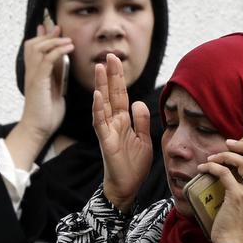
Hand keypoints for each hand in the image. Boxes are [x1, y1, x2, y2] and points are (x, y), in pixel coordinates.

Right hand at [20, 22, 73, 138]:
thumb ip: (56, 73)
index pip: (34, 48)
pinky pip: (46, 60)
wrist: (39, 128)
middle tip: (60, 29)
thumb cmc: (47, 111)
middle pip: (34, 44)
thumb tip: (62, 59)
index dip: (42, 36)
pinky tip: (69, 48)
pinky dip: (58, 51)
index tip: (53, 27)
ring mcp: (33, 76)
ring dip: (54, 41)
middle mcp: (31, 71)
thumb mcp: (54, 88)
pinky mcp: (38, 81)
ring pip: (38, 48)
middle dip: (47, 35)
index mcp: (35, 72)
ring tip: (68, 39)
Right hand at [92, 53, 152, 210]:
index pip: (122, 95)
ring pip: (103, 104)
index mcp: (124, 121)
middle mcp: (114, 123)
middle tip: (109, 55)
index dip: (119, 78)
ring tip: (99, 68)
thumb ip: (141, 121)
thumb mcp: (144, 140)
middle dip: (111, 75)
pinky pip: (100, 123)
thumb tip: (139, 101)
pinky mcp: (106, 141)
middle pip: (112, 95)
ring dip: (101, 86)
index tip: (116, 60)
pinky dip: (99, 110)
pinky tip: (98, 96)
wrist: (127, 187)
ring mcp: (108, 131)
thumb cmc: (133, 165)